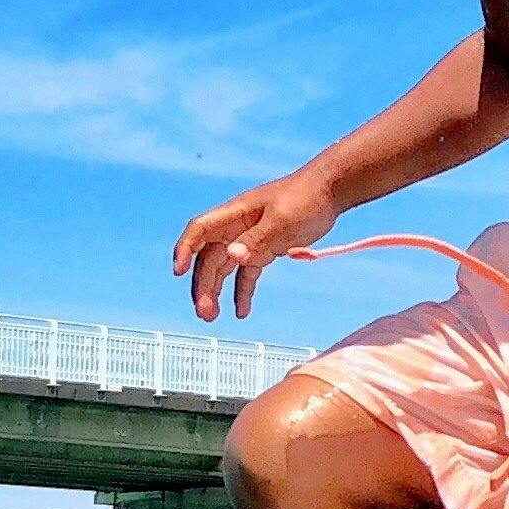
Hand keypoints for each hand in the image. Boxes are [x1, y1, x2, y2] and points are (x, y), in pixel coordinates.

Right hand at [172, 170, 338, 323]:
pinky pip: (246, 273)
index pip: (200, 230)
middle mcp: (236, 227)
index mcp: (235, 214)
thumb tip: (233, 257)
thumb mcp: (282, 221)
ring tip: (213, 317)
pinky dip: (243, 292)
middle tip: (205, 313)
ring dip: (216, 292)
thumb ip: (257, 240)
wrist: (330, 190)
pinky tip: (242, 312)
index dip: (185, 249)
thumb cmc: (306, 198)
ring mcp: (249, 238)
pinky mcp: (264, 249)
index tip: (178, 272)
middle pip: (209, 258)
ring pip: (224, 268)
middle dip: (203, 285)